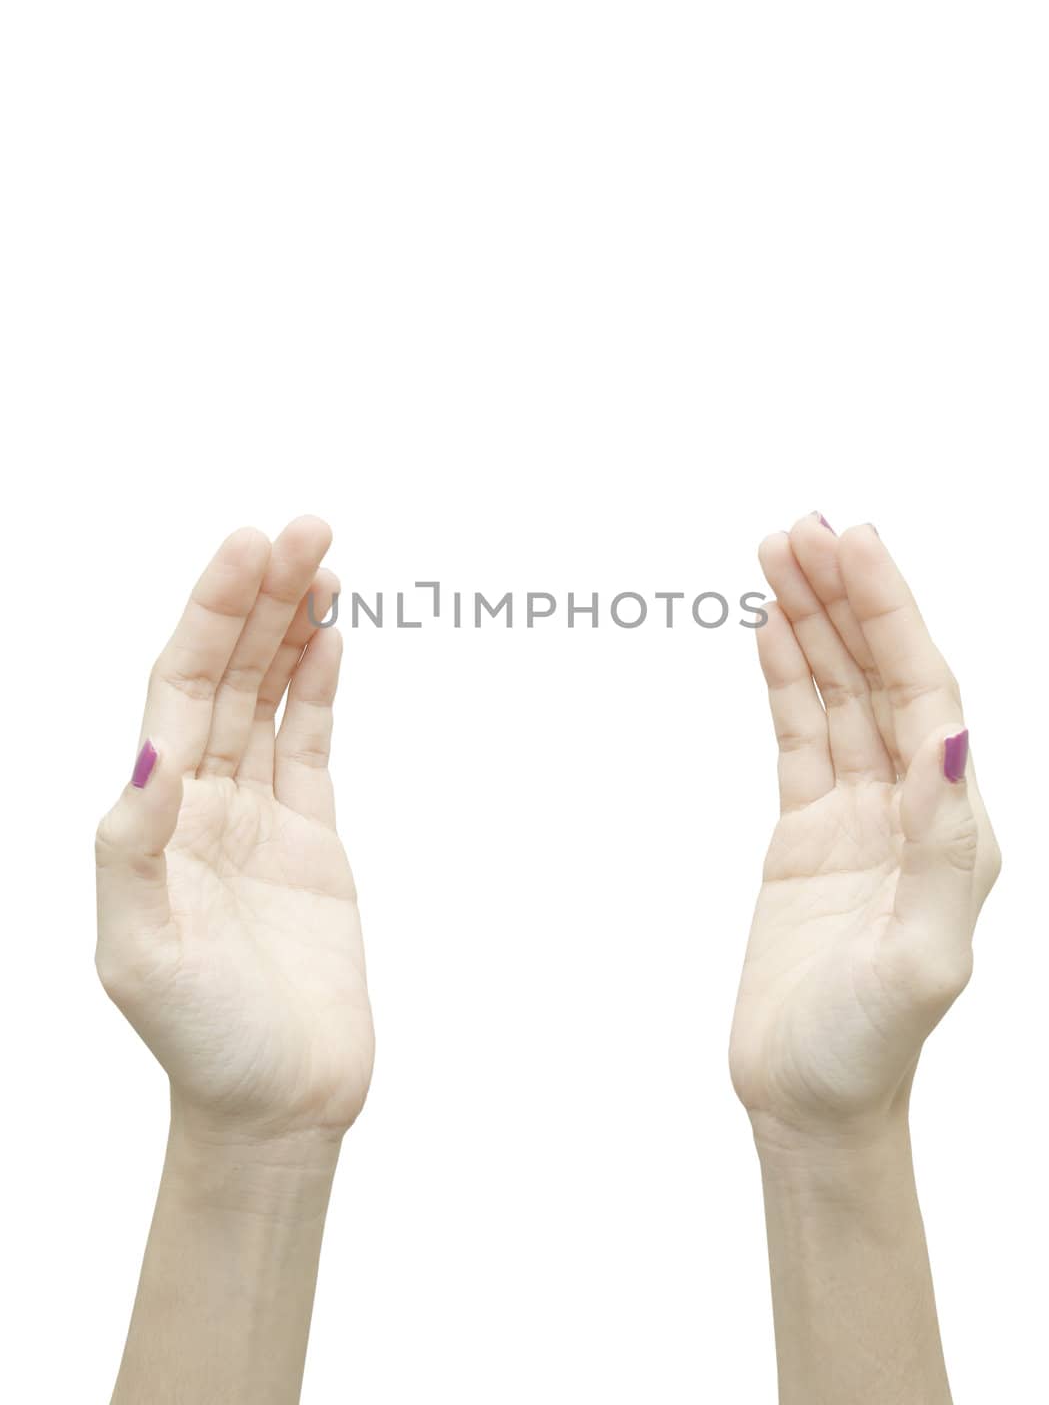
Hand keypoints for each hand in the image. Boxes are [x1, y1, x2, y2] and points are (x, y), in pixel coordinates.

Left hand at [95, 518, 372, 1141]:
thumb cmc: (203, 1042)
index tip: (249, 550)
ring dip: (293, 626)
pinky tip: (330, 635)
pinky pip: (311, 743)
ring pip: (271, 696)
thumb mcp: (143, 953)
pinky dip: (319, 687)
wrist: (278, 1107)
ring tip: (324, 557)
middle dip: (261, 598)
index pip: (181, 688)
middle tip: (304, 527)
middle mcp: (201, 802)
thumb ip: (134, 849)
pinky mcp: (312, 838)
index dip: (213, 615)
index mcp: (155, 816)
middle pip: (229, 674)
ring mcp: (258, 815)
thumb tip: (146, 755)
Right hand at [729, 517, 999, 1140]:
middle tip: (802, 528)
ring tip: (777, 553)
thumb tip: (950, 740)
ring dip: (812, 623)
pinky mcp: (807, 830)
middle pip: (880, 675)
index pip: (923, 691)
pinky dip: (785, 676)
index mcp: (952, 826)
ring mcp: (857, 813)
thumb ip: (942, 849)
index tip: (852, 547)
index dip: (888, 614)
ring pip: (836, 694)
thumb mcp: (920, 959)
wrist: (810, 1105)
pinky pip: (797, 733)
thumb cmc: (867, 1049)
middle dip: (846, 598)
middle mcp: (912, 807)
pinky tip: (770, 628)